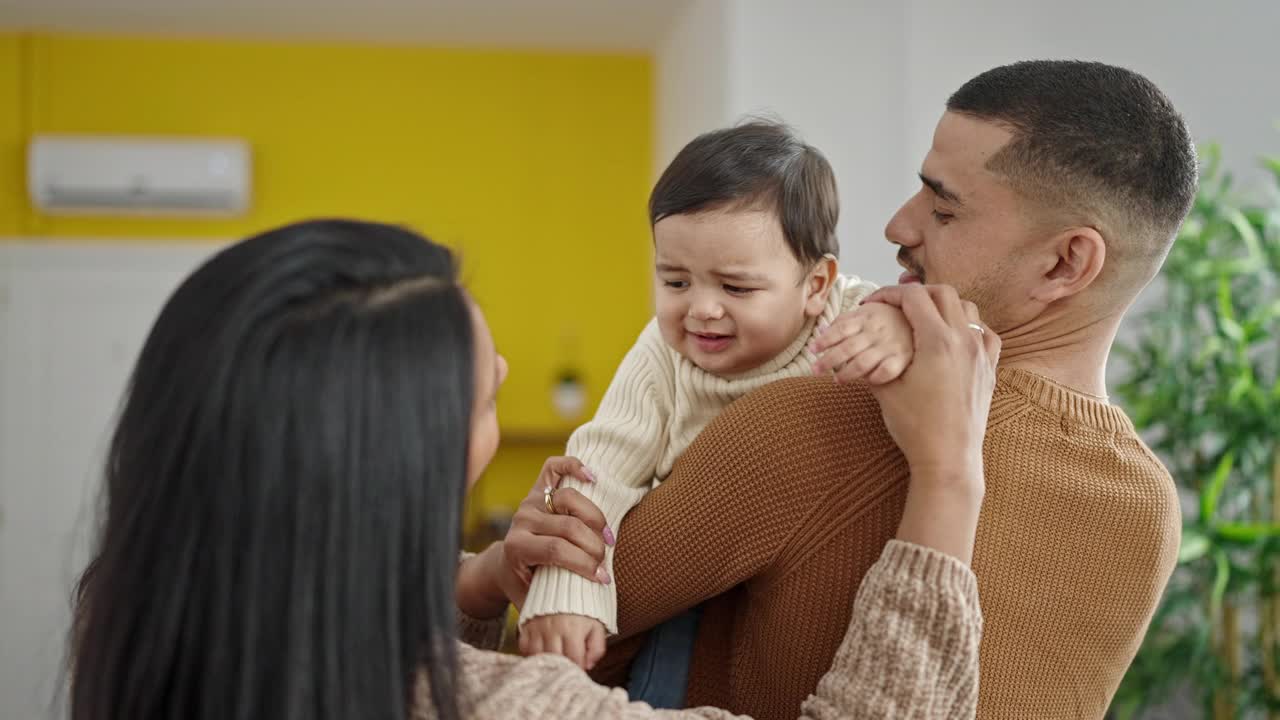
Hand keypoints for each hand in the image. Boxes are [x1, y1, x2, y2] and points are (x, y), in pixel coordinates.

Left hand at [499, 456, 613, 607]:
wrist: (502, 565)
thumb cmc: (524, 587)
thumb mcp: (531, 602)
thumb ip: (549, 611)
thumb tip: (575, 640)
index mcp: (516, 548)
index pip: (556, 550)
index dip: (583, 564)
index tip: (602, 578)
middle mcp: (521, 520)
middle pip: (568, 525)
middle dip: (594, 546)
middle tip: (605, 561)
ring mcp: (530, 502)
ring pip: (569, 497)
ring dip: (595, 517)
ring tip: (607, 536)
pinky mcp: (538, 488)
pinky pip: (555, 467)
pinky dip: (574, 467)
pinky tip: (592, 478)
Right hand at [519, 613, 607, 670]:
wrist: (566, 586)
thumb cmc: (583, 609)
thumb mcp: (597, 625)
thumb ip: (597, 647)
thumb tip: (589, 665)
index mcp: (573, 630)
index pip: (574, 660)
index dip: (578, 667)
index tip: (579, 666)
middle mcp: (553, 629)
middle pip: (555, 660)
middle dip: (562, 666)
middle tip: (566, 666)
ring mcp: (538, 627)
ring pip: (538, 656)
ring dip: (546, 661)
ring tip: (554, 660)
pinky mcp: (527, 625)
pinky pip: (524, 647)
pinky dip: (530, 653)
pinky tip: (540, 652)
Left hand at [810, 303, 914, 383]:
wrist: (924, 318)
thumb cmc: (888, 318)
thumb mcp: (867, 312)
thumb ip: (845, 320)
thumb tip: (821, 329)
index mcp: (865, 317)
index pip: (840, 329)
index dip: (825, 340)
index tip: (812, 350)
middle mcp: (876, 331)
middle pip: (847, 348)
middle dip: (828, 360)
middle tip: (814, 370)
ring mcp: (890, 345)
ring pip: (863, 362)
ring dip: (846, 373)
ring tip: (836, 380)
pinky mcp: (903, 358)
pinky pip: (886, 372)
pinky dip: (874, 378)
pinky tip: (866, 382)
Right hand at [862, 284, 998, 473]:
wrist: (949, 458)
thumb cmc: (915, 427)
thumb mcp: (885, 391)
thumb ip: (871, 363)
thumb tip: (848, 350)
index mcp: (936, 341)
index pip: (913, 297)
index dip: (889, 294)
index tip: (873, 302)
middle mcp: (964, 340)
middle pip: (943, 293)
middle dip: (917, 293)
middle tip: (896, 305)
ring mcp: (981, 353)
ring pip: (968, 309)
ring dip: (945, 306)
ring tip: (924, 318)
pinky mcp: (990, 369)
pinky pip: (986, 334)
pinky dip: (970, 328)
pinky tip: (956, 339)